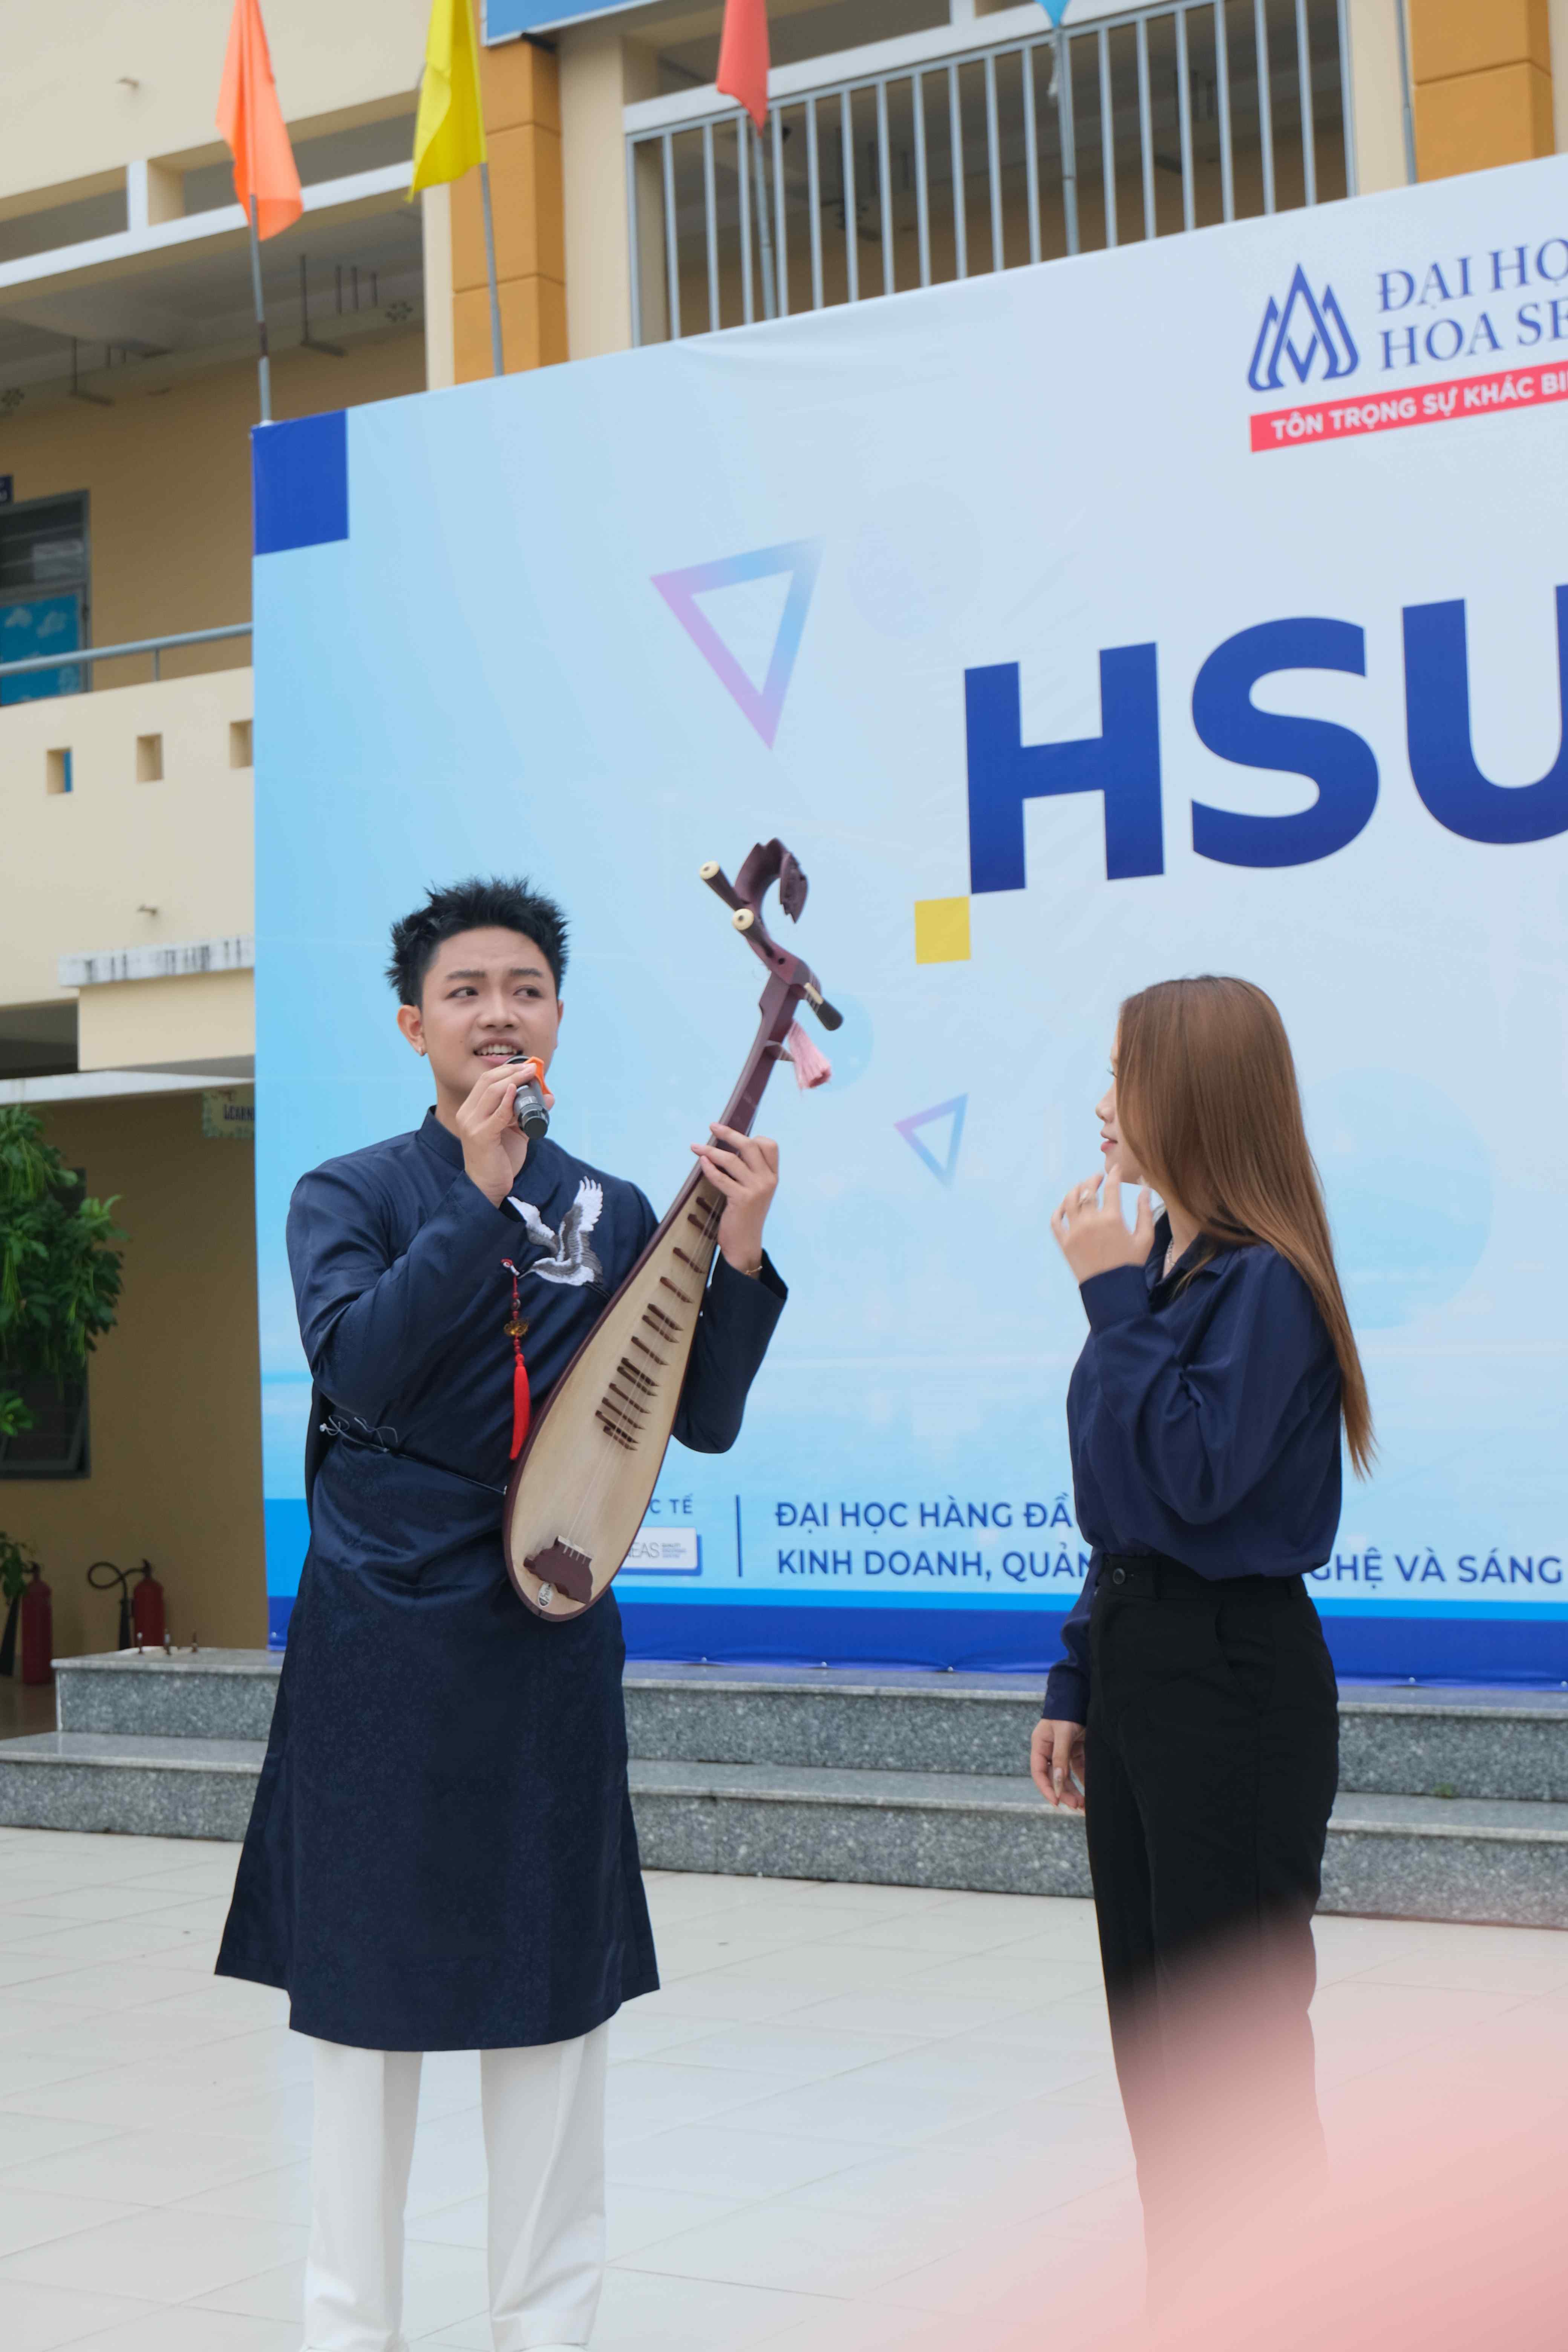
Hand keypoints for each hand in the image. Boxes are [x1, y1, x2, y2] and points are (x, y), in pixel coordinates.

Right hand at [455, 1060, 531, 1204]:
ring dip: (513, 1080)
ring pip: (491, 1092)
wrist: (487, 1186)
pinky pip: (496, 1115)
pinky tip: (516, 1090)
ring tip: (530, 1075)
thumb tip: (549, 1096)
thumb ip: (528, 1113)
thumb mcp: (516, 1131)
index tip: (527, 1065)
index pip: (486, 1081)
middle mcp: (467, 1114)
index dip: (506, 1070)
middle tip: (532, 1067)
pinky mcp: (480, 1137)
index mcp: (472, 1110)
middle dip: (511, 1071)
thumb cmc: (500, 1158)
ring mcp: (472, 1125)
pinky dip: (506, 1101)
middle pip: (487, 1082)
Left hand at [692, 1125, 777, 1274]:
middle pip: (750, 1145)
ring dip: (710, 1150)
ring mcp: (756, 1190)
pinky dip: (708, 1167)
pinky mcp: (741, 1200)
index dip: (752, 1137)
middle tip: (712, 1127)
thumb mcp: (755, 1191)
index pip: (769, 1145)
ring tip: (695, 1147)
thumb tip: (730, 1146)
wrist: (745, 1244)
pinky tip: (701, 1162)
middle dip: (728, 1133)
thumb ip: (750, 1171)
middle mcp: (768, 1180)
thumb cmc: (745, 1216)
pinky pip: (721, 1177)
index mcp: (773, 1176)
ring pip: (731, 1160)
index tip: (733, 1137)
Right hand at [1031, 1717, 1085, 1811]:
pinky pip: (1079, 1770)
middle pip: (1054, 1777)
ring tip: (1084, 1805)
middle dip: (1064, 1793)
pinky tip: (1090, 1792)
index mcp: (1040, 1745)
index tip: (1056, 1802)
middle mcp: (1050, 1750)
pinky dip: (1083, 1781)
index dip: (1046, 1788)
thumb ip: (1060, 1759)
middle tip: (1076, 1806)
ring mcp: (1064, 1751)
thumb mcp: (1062, 1733)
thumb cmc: (1068, 1711)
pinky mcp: (1077, 1751)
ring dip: (1074, 1791)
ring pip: (1067, 1777)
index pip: (1039, 1772)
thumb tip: (1057, 1785)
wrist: (1081, 1694)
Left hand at [1051, 1167, 1153, 1283]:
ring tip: (1081, 1187)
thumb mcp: (1145, 1238)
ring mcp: (1075, 1231)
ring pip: (1069, 1201)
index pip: (1111, 1187)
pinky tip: (1065, 1206)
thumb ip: (1145, 1212)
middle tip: (1098, 1178)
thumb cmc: (1131, 1264)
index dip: (1114, 1175)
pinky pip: (1056, 1220)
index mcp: (1112, 1219)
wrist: (1112, 1289)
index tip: (1116, 1170)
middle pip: (1087, 1190)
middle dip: (1093, 1179)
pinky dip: (1059, 1210)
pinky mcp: (1064, 1242)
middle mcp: (1091, 1222)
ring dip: (1075, 1190)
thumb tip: (1144, 1189)